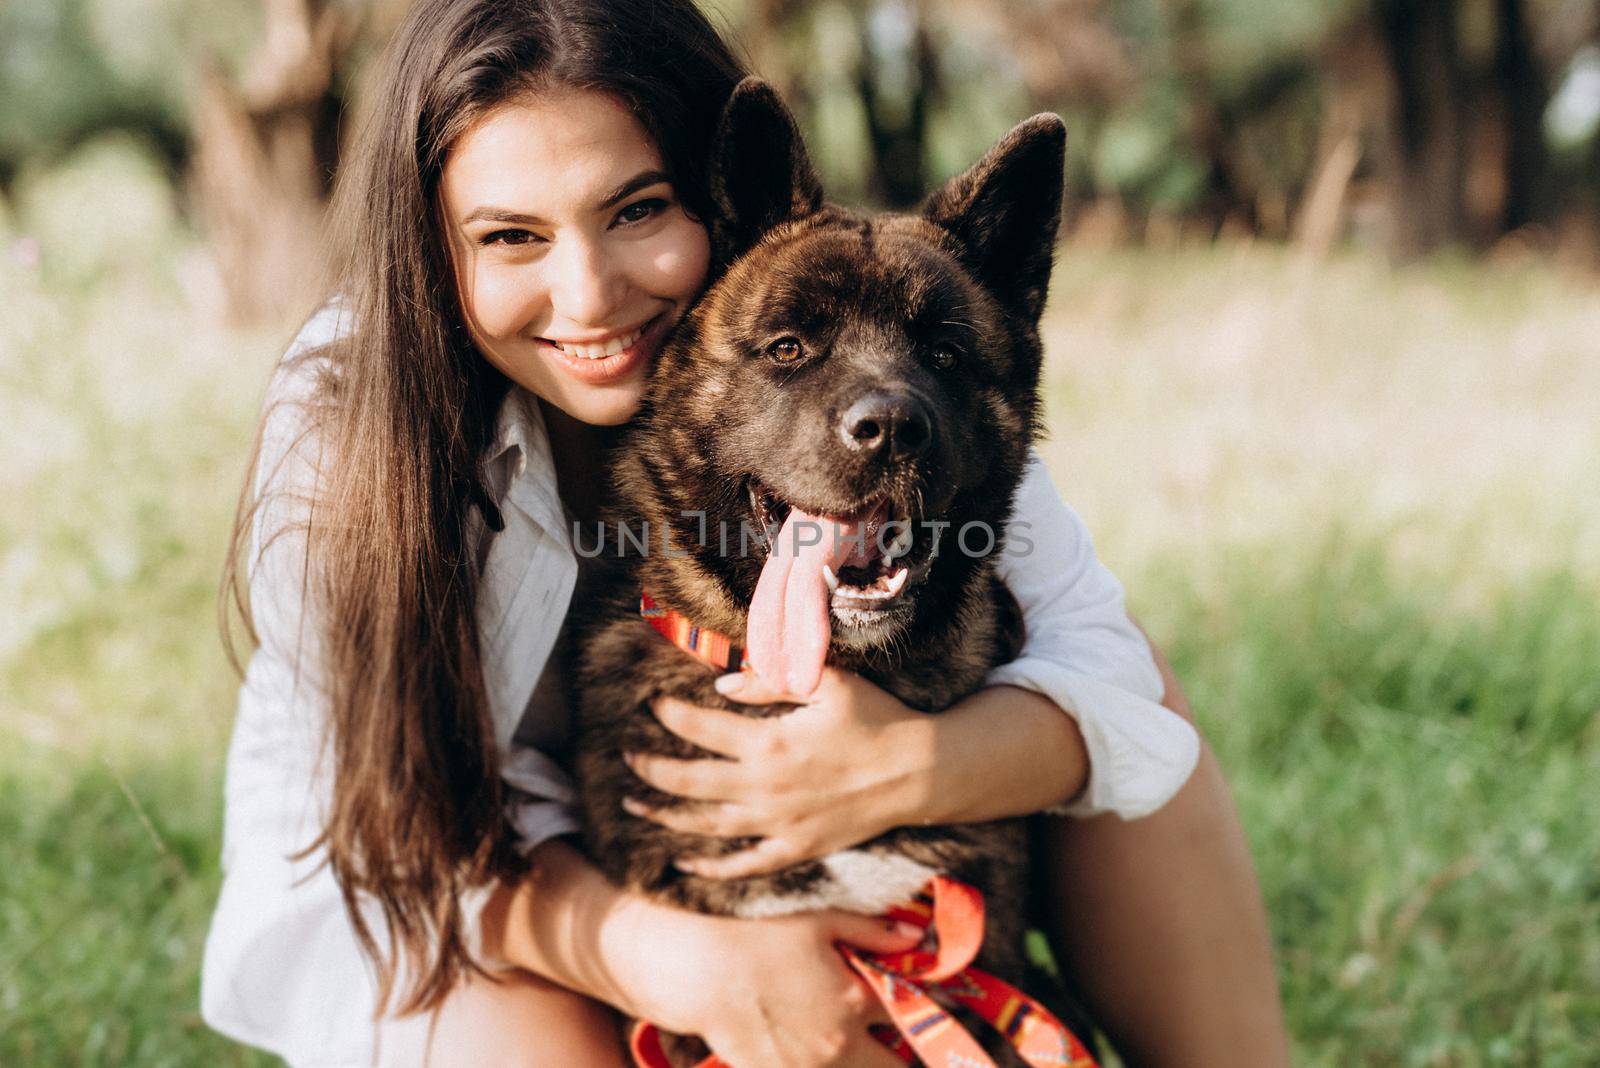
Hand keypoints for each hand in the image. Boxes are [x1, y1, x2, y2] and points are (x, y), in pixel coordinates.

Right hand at [610, 898, 918, 1067]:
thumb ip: (871, 931)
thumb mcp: (817, 918)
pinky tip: (810, 1043)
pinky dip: (820, 1063)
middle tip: (893, 1035)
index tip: (923, 1000)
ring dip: (861, 1059)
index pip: (913, 1017)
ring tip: (850, 1038)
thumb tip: (913, 938)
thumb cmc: (753, 931)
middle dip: (898, 1055)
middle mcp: (836, 1047)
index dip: (922, 1005)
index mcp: (854, 1003)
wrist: (689, 965)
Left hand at [622, 668, 930, 879]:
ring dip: (665, 816)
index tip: (651, 704)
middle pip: (689, 782)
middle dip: (651, 768)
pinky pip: (744, 865)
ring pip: (707, 825)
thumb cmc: (877, 719)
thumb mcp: (829, 683)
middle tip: (627, 757)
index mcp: (770, 743)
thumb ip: (771, 681)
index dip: (669, 715)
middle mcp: (766, 788)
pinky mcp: (796, 849)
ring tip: (635, 806)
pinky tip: (684, 863)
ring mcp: (779, 824)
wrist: (921, 772)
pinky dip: (710, 868)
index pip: (700, 729)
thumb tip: (721, 684)